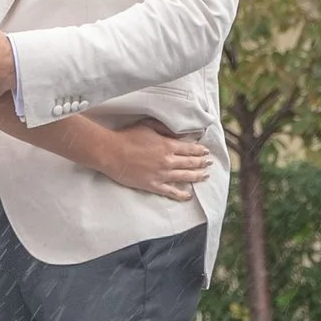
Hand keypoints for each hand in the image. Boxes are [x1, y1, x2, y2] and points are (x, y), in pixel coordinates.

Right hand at [87, 119, 212, 199]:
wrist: (111, 152)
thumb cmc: (127, 137)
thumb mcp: (148, 126)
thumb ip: (165, 129)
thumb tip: (179, 134)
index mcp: (167, 145)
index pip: (190, 149)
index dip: (200, 150)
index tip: (206, 152)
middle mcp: (168, 161)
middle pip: (190, 163)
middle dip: (202, 163)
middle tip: (209, 163)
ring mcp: (161, 174)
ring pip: (185, 177)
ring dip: (197, 176)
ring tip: (205, 176)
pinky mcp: (153, 185)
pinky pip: (171, 192)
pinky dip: (181, 194)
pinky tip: (188, 195)